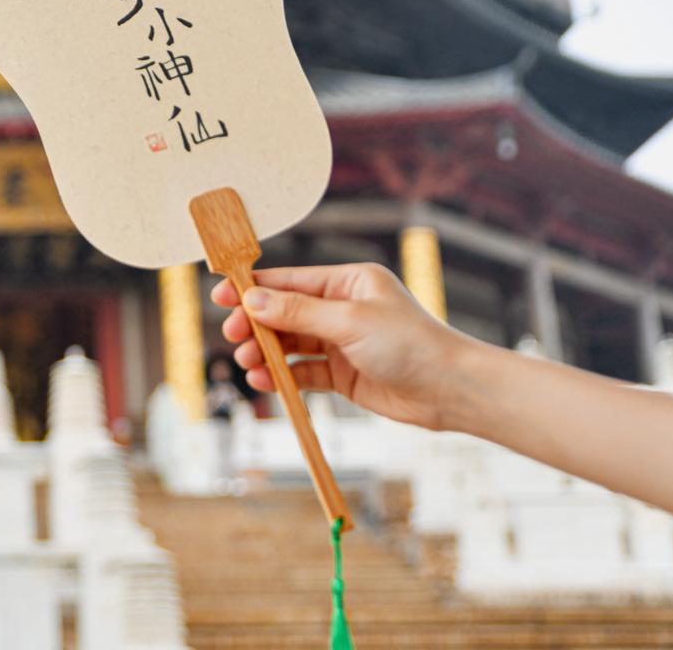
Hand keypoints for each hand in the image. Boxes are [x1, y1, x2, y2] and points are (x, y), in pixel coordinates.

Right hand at [212, 262, 482, 430]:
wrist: (451, 392)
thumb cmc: (411, 345)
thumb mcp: (350, 321)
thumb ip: (298, 312)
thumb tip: (253, 301)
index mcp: (349, 282)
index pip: (290, 280)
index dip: (253, 288)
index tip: (221, 295)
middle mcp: (343, 308)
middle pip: (284, 313)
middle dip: (256, 325)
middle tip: (233, 336)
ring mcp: (342, 342)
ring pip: (290, 343)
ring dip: (266, 352)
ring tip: (248, 363)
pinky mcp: (343, 374)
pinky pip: (303, 371)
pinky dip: (282, 375)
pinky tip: (264, 380)